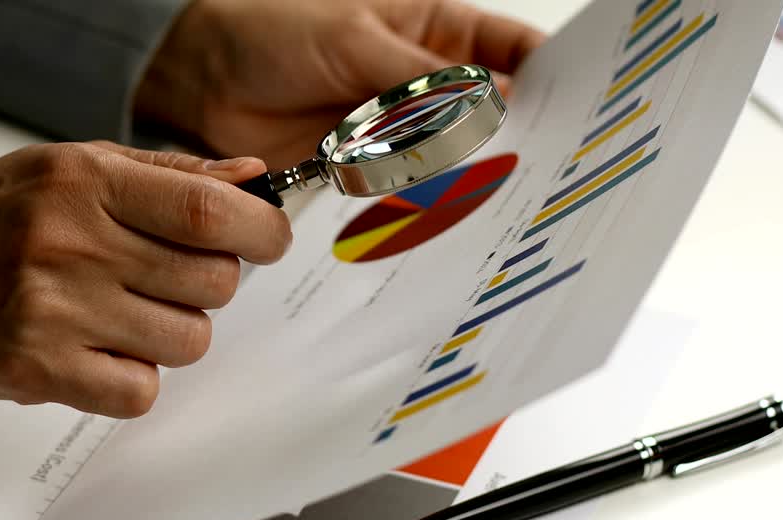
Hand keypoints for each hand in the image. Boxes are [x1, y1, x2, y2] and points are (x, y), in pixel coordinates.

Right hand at [0, 142, 290, 417]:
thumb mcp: (66, 167)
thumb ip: (161, 174)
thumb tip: (248, 178)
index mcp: (83, 182)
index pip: (209, 211)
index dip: (259, 231)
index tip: (265, 241)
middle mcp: (70, 243)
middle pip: (210, 283)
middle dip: (209, 285)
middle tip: (170, 279)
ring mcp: (53, 312)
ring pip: (186, 342)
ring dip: (173, 334)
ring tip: (126, 316)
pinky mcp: (38, 371)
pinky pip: (139, 392)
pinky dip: (134, 378)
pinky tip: (102, 354)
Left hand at [136, 0, 545, 167]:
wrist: (200, 76)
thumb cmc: (273, 32)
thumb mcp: (355, 42)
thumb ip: (420, 82)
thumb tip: (492, 108)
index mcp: (436, 33)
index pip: (512, 54)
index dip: (550, 80)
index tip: (582, 114)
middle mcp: (422, 87)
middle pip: (487, 117)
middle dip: (515, 143)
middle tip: (545, 176)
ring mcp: (393, 132)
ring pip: (446, 160)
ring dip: (466, 182)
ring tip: (500, 208)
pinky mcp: (360, 172)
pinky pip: (398, 193)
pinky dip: (415, 207)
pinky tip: (437, 223)